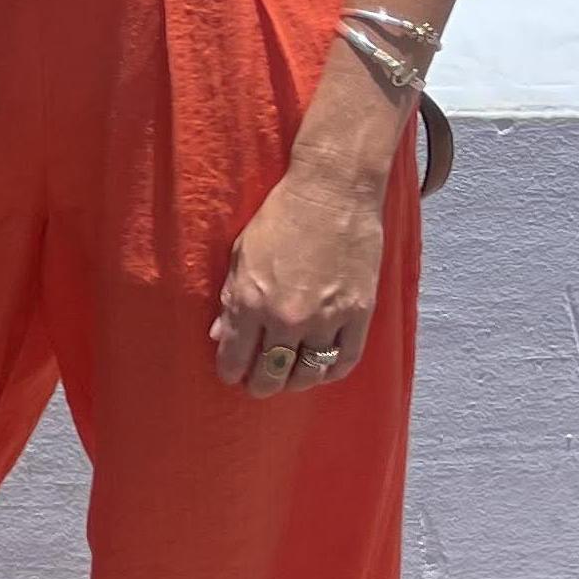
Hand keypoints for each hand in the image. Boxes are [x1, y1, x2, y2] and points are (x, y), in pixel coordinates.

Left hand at [213, 164, 384, 397]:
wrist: (332, 192)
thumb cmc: (280, 216)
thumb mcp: (241, 254)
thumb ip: (230, 299)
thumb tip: (219, 334)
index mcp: (250, 301)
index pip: (235, 357)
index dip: (231, 371)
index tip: (231, 374)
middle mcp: (286, 317)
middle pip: (271, 373)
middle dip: (260, 384)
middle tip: (258, 386)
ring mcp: (326, 319)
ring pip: (309, 373)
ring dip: (296, 382)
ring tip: (289, 380)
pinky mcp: (359, 313)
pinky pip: (346, 360)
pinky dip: (332, 372)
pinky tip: (322, 371)